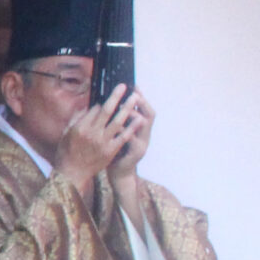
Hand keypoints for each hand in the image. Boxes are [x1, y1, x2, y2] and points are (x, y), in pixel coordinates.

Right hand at [57, 84, 139, 193]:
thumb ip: (76, 120)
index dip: (103, 101)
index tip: (110, 95)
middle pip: (107, 111)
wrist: (72, 174)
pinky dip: (132, 127)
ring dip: (127, 108)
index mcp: (79, 127)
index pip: (94, 109)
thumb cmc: (66, 153)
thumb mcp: (66, 134)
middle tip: (124, 87)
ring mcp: (102, 142)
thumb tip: (87, 108)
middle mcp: (91, 133)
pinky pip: (123, 137)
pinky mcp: (110, 151)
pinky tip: (140, 119)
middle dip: (116, 97)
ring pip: (118, 121)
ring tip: (135, 98)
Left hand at [107, 87, 152, 211]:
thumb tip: (111, 101)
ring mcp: (142, 143)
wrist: (120, 172)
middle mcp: (144, 134)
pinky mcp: (136, 153)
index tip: (134, 86)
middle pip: (149, 114)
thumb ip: (118, 120)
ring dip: (134, 115)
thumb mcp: (119, 133)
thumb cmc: (116, 150)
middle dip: (141, 103)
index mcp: (140, 128)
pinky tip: (117, 125)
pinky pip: (132, 140)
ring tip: (124, 106)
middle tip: (133, 93)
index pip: (144, 108)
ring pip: (142, 125)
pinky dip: (125, 132)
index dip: (141, 97)